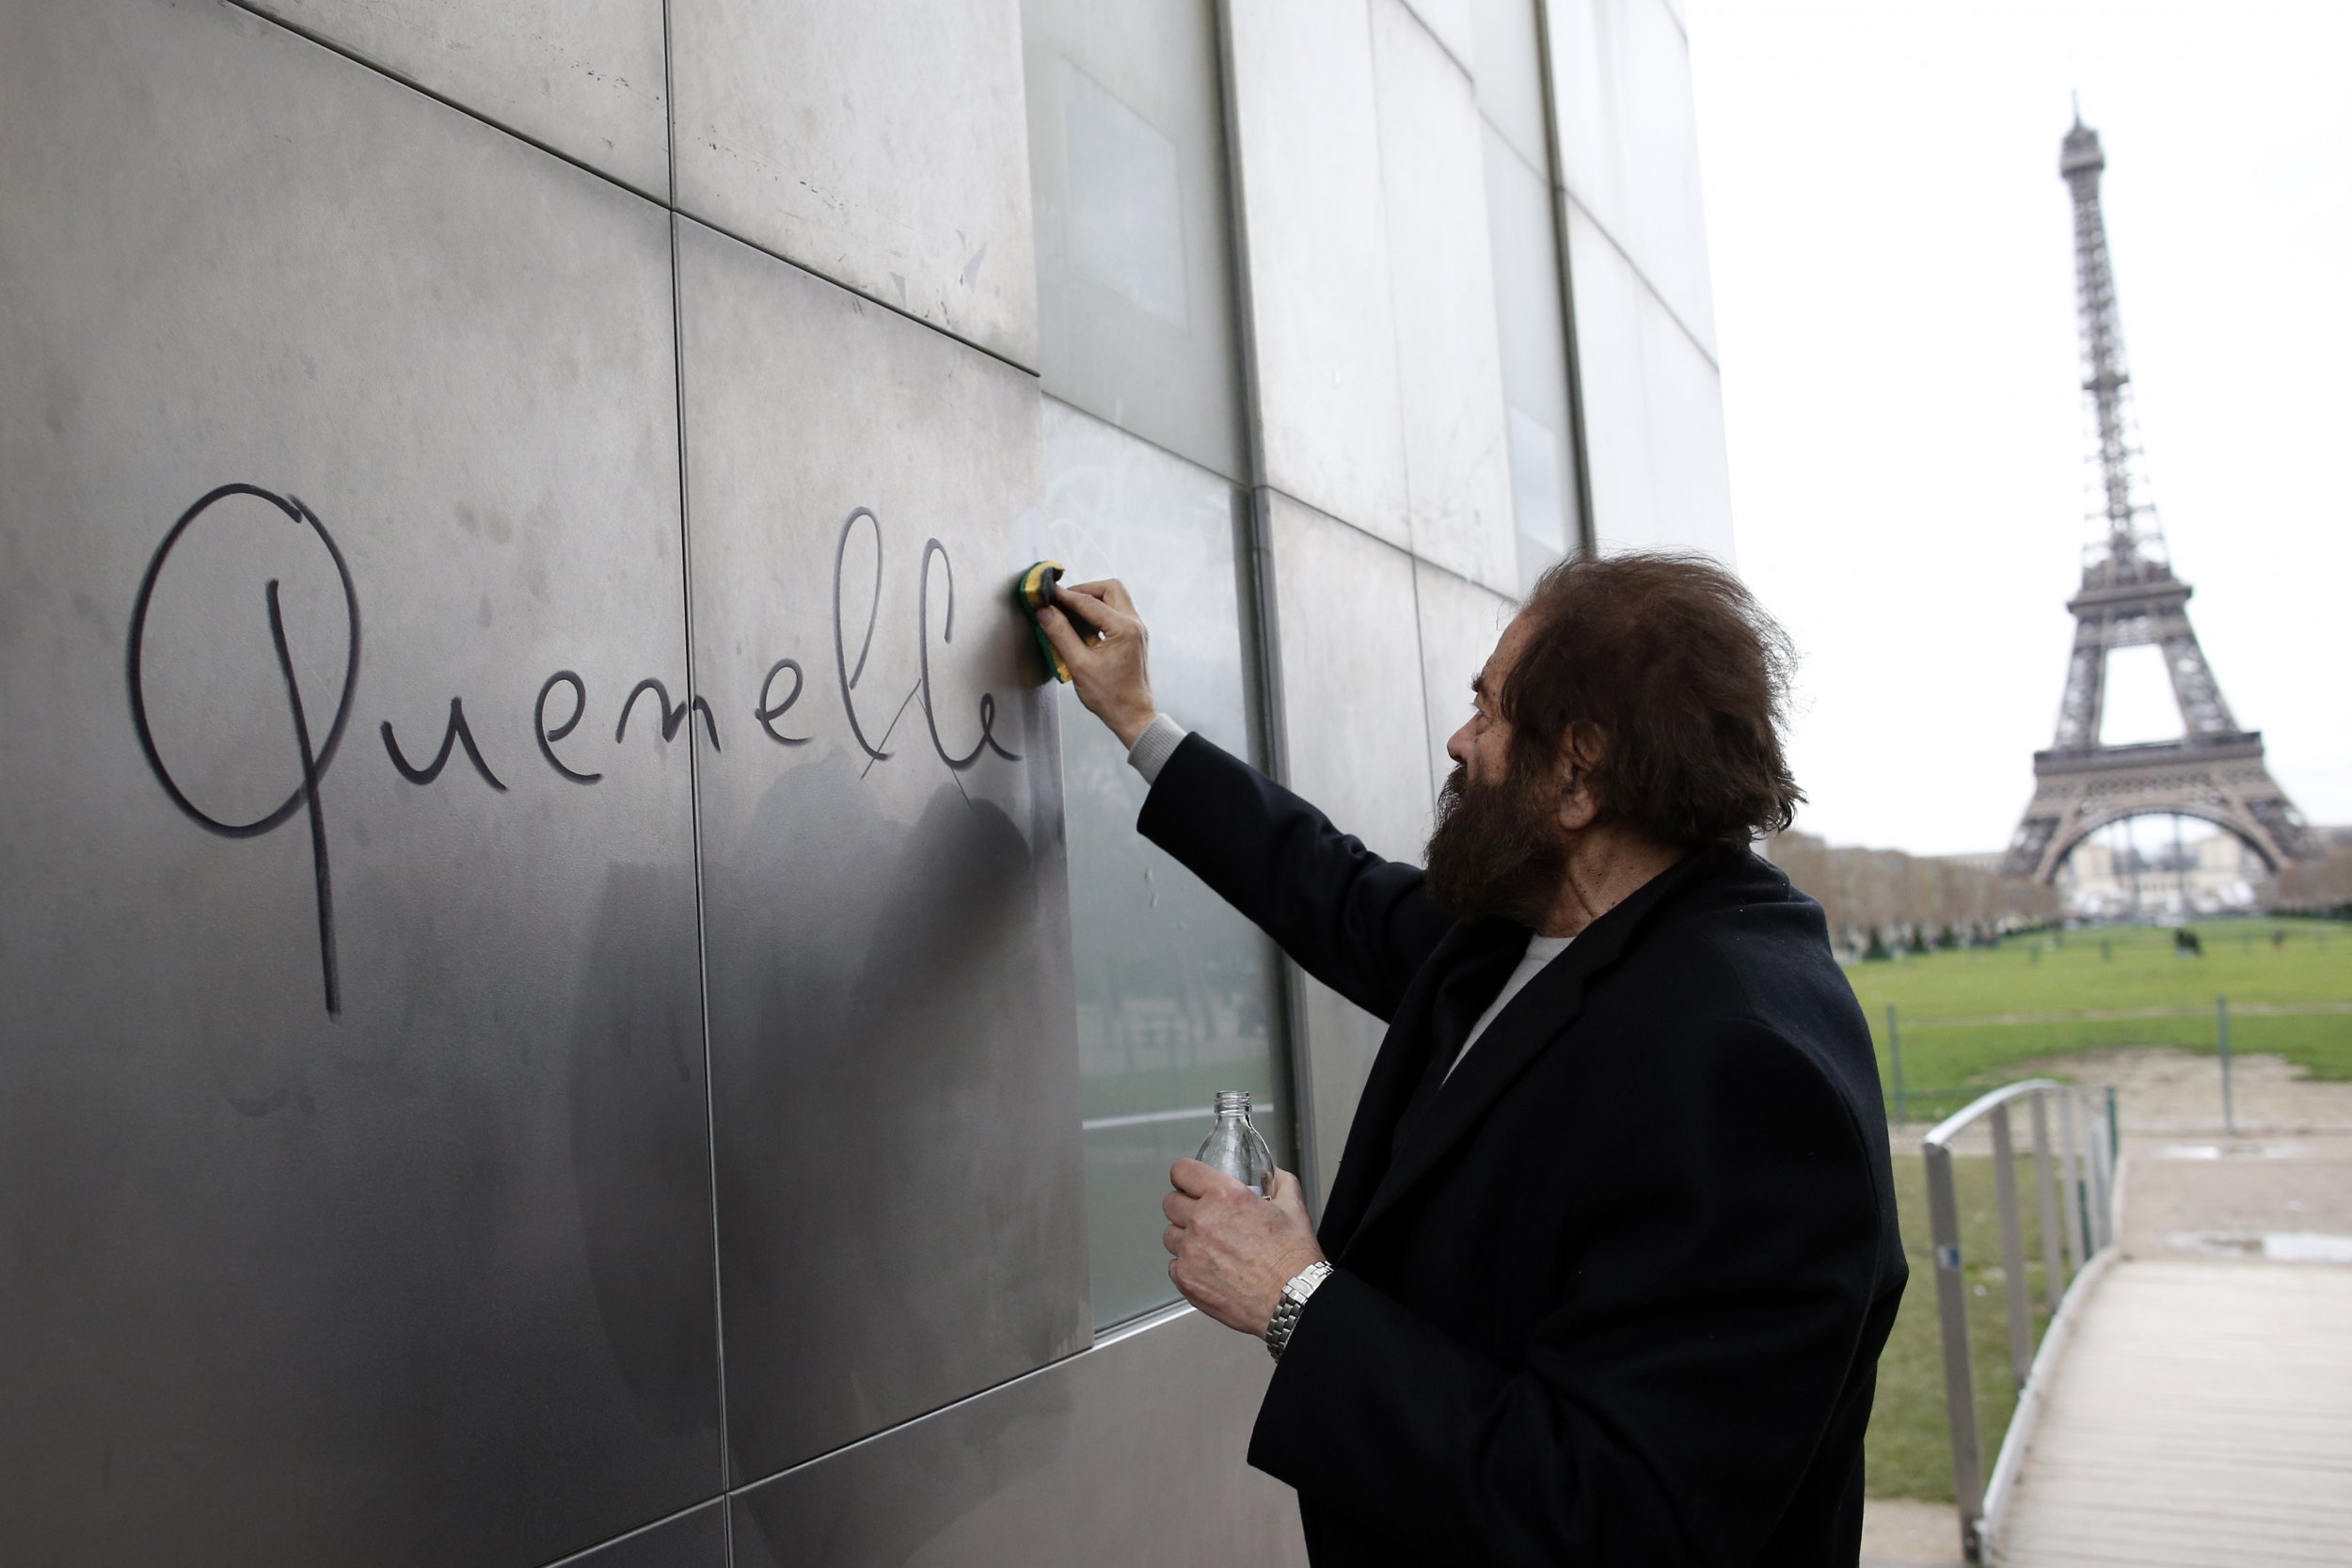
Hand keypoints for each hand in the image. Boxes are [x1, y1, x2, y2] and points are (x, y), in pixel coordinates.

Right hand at [1036, 578, 1157, 748]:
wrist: (1133, 716)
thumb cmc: (1110, 696)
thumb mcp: (1079, 665)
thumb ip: (1061, 634)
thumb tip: (1045, 612)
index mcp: (1124, 628)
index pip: (1089, 602)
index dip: (1065, 596)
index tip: (1047, 594)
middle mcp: (1135, 624)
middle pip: (1110, 588)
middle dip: (1085, 590)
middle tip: (1063, 601)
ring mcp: (1137, 630)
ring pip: (1115, 598)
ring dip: (1092, 600)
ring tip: (1069, 612)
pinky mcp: (1134, 637)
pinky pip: (1117, 613)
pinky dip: (1099, 611)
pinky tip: (1082, 625)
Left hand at [1162, 1160, 1324, 1337]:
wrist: (1293, 1300)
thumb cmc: (1293, 1259)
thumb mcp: (1293, 1208)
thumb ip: (1280, 1183)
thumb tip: (1273, 1176)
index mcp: (1225, 1196)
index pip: (1182, 1171)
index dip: (1185, 1176)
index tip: (1189, 1183)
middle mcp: (1202, 1221)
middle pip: (1170, 1203)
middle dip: (1184, 1207)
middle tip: (1203, 1217)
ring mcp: (1190, 1252)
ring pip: (1170, 1235)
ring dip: (1185, 1237)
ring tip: (1208, 1246)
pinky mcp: (1186, 1280)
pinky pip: (1174, 1265)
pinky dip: (1187, 1266)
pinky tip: (1209, 1269)